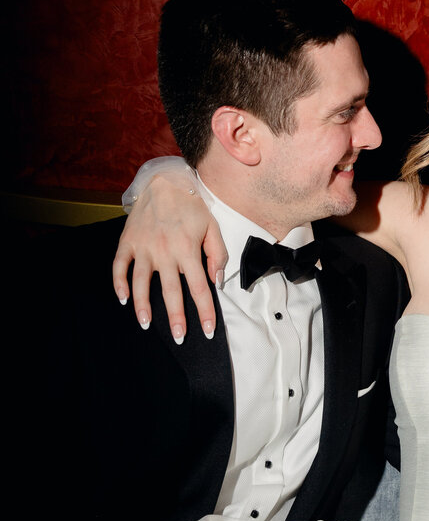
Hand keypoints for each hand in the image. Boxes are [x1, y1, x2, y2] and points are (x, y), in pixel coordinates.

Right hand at [112, 172, 225, 341]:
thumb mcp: (212, 227)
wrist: (164, 183)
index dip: (205, 311)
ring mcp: (143, 248)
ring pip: (141, 283)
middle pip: (171, 291)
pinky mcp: (128, 242)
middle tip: (179, 337)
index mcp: (188, 250)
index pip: (199, 288)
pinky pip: (120, 266)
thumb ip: (217, 254)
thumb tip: (216, 281)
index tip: (208, 330)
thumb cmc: (191, 207)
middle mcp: (165, 252)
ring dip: (143, 306)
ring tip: (146, 324)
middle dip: (176, 318)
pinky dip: (119, 283)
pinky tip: (123, 299)